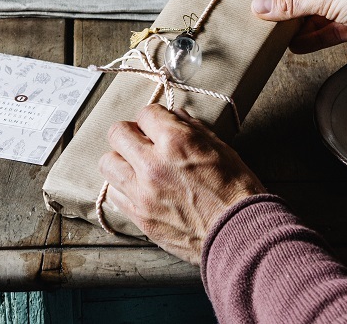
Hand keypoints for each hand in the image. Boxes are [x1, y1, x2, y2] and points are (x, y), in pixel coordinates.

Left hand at [98, 104, 265, 264]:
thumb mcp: (221, 148)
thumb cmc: (236, 190)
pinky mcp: (139, 217)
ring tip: (137, 167)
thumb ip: (192, 129)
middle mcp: (152, 165)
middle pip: (117, 133)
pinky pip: (114, 194)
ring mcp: (142, 193)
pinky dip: (123, 187)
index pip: (146, 113)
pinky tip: (140, 189)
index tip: (158, 125)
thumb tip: (174, 116)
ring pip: (108, 163)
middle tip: (143, 142)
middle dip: (131, 133)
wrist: (239, 234)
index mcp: (176, 142)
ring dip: (121, 160)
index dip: (154, 117)